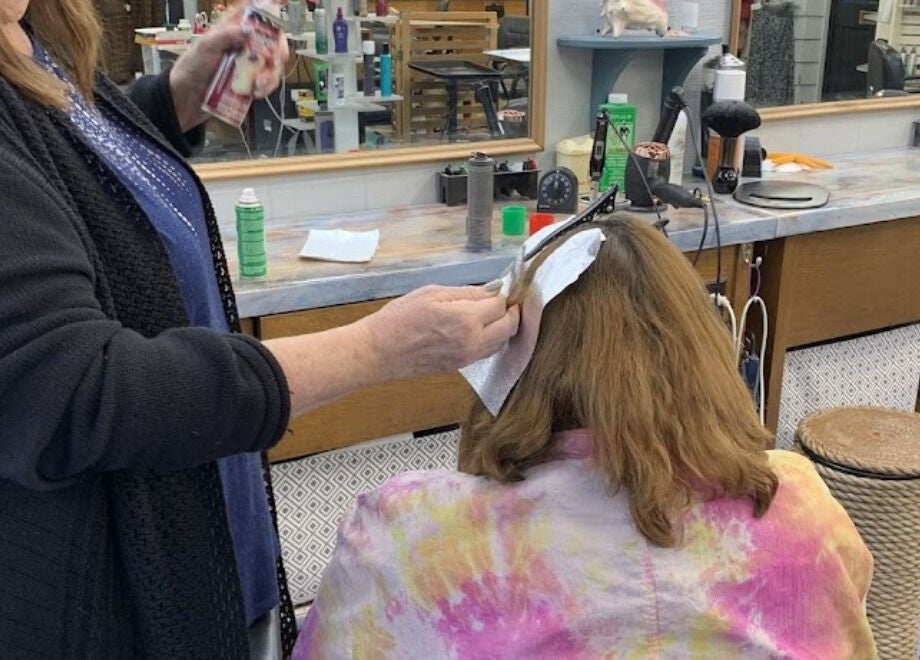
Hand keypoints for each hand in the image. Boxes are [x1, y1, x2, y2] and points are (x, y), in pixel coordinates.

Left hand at [168, 5, 289, 131]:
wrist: (186, 98)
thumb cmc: (190, 68)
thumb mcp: (206, 46)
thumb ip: (227, 35)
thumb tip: (248, 30)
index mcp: (232, 29)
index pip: (254, 11)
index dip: (269, 5)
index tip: (282, 0)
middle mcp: (243, 44)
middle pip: (272, 39)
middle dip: (278, 50)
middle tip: (275, 59)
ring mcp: (248, 64)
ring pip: (273, 63)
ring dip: (271, 75)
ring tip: (259, 85)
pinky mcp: (250, 82)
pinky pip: (267, 83)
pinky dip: (266, 88)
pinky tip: (257, 92)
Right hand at [361, 284, 519, 381]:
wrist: (378, 352)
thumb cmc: (399, 319)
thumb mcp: (432, 293)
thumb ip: (466, 292)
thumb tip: (493, 289)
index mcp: (466, 319)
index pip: (500, 305)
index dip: (503, 294)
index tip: (501, 287)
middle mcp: (472, 341)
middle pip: (510, 327)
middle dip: (511, 312)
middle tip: (505, 300)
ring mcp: (467, 357)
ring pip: (502, 342)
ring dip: (504, 327)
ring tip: (493, 313)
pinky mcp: (461, 366)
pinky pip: (487, 352)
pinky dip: (492, 340)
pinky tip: (481, 328)